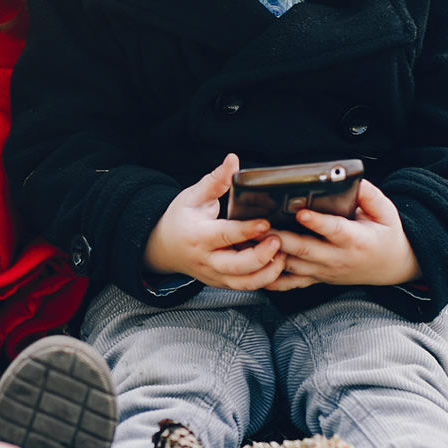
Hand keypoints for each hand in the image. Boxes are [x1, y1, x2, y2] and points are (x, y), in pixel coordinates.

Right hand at [142, 154, 285, 290]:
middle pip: (236, 267)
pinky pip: (247, 287)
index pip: (224, 235)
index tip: (265, 223)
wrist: (164, 247)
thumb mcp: (193, 196)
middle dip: (261, 256)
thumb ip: (216, 180)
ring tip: (282, 255)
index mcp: (198, 236)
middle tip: (279, 240)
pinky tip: (277, 264)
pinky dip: (265, 279)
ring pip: (245, 283)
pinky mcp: (223, 283)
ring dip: (267, 272)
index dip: (246, 230)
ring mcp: (215, 275)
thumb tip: (232, 160)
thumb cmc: (180, 219)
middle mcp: (206, 260)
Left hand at [266, 180, 419, 290]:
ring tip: (251, 242)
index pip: (335, 230)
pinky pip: (291, 282)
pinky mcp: (317, 278)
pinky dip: (272, 278)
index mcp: (356, 240)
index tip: (302, 213)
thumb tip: (354, 181)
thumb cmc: (387, 236)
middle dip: (281, 237)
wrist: (392, 266)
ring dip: (271, 255)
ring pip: (293, 266)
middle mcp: (338, 258)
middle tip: (261, 226)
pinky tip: (255, 268)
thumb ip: (370, 195)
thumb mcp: (387, 212)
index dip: (318, 222)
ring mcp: (325, 270)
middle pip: (305, 249)